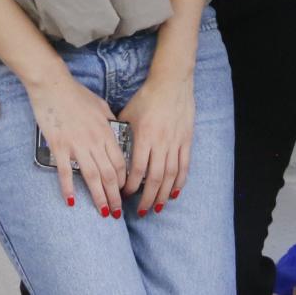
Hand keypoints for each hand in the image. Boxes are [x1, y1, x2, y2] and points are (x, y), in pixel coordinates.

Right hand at [28, 74, 127, 214]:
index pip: (120, 162)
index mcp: (106, 131)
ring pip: (92, 176)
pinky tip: (71, 202)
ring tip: (103, 213)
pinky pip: (65, 172)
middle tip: (117, 212)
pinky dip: (68, 188)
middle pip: (108, 174)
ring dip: (98, 197)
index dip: (123, 180)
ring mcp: (76, 145)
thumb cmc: (77, 95)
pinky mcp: (58, 146)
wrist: (53, 86)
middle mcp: (94, 141)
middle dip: (114, 195)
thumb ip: (109, 122)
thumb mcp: (101, 106)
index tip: (123, 192)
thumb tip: (115, 133)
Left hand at [117, 71, 194, 218]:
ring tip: (158, 208)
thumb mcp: (127, 114)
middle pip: (154, 178)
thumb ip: (120, 134)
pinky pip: (184, 165)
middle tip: (141, 212)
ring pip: (170, 175)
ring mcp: (176, 142)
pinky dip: (180, 181)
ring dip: (163, 194)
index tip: (124, 195)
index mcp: (144, 136)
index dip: (131, 186)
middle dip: (147, 198)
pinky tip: (175, 193)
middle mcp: (161, 142)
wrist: (172, 82)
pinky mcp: (186, 140)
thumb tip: (109, 150)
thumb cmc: (146, 97)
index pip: (137, 169)